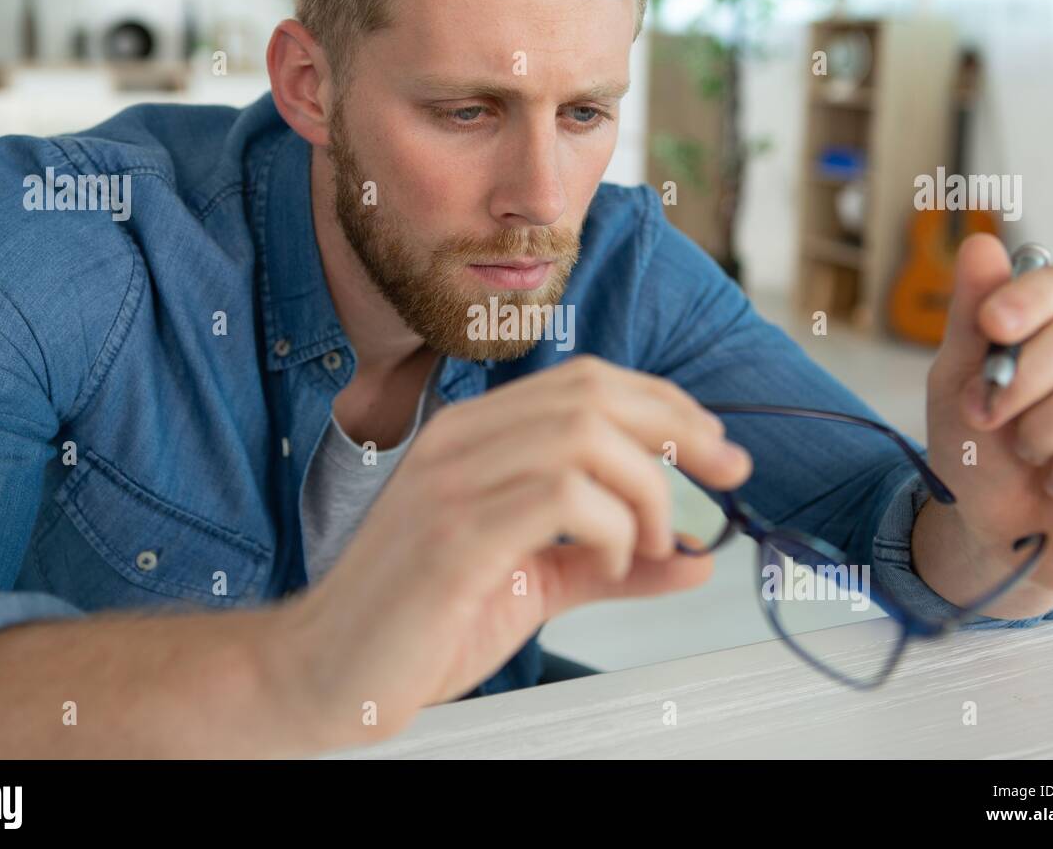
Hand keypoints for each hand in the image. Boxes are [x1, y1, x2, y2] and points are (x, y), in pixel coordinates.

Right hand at [280, 355, 751, 748]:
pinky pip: (557, 497)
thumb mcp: (537, 581)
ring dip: (646, 490)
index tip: (717, 447)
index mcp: (476, 435)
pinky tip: (609, 563)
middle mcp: (461, 442)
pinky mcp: (452, 537)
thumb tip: (695, 557)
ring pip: (583, 436)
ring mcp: (451, 484)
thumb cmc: (422, 619)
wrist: (327, 671)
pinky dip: (610, 527)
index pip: (589, 381)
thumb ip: (613, 561)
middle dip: (679, 429)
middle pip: (595, 393)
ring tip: (651, 542)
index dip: (667, 404)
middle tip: (725, 475)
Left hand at [925, 233, 1052, 592]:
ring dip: (1045, 430)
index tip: (991, 325)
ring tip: (1027, 456)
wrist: (993, 535)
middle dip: (1022, 379)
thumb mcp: (958, 385)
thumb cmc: (980, 456)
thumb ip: (972, 319)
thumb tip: (980, 244)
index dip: (1028, 298)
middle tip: (986, 417)